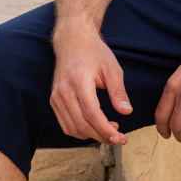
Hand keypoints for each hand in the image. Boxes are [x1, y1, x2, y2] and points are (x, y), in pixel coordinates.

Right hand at [50, 25, 132, 145]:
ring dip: (91, 136)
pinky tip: (94, 128)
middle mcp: (64, 90)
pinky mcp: (54, 100)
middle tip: (119, 139)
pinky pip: (65, 124)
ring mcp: (56, 96)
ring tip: (109, 131)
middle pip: (81, 124)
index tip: (120, 138)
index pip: (91, 113)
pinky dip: (80, 131)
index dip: (105, 129)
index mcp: (79, 81)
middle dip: (101, 136)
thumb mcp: (112, 68)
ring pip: (72, 128)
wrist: (73, 41)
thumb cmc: (94, 53)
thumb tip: (127, 112)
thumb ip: (118, 92)